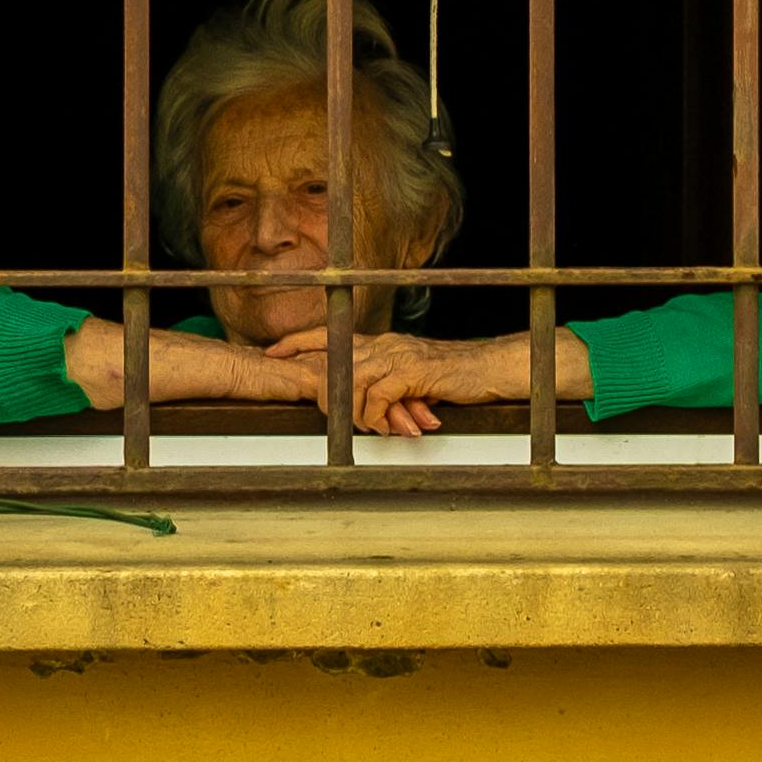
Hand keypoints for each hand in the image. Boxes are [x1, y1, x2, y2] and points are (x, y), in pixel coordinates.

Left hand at [265, 327, 549, 437]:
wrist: (489, 369)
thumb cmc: (454, 376)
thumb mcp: (413, 379)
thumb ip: (387, 386)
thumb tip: (365, 406)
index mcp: (383, 343)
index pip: (333, 334)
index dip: (299, 341)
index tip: (272, 350)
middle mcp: (386, 344)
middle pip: (334, 354)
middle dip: (313, 377)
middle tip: (303, 397)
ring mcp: (399, 355)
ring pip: (354, 379)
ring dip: (352, 410)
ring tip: (364, 427)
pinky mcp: (414, 372)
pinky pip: (378, 395)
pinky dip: (376, 415)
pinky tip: (388, 427)